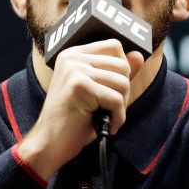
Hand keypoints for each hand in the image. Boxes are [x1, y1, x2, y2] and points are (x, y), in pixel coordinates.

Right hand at [18, 40, 143, 179]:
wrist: (49, 143)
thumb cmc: (73, 120)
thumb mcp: (97, 91)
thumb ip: (116, 72)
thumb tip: (139, 55)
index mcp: (73, 54)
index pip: (114, 45)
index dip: (122, 69)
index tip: (111, 90)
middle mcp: (72, 57)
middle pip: (122, 64)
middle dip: (123, 90)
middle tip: (109, 108)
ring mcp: (74, 69)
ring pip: (122, 82)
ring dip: (121, 105)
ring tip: (107, 116)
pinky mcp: (79, 86)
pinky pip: (116, 99)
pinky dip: (118, 117)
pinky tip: (107, 125)